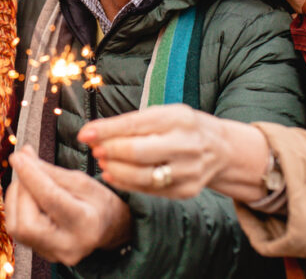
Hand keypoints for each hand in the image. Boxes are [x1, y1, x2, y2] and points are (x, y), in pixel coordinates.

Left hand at [5, 146, 130, 265]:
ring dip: (15, 198)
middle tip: (26, 170)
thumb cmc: (97, 201)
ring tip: (27, 182)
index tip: (17, 156)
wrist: (108, 228)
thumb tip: (21, 156)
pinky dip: (16, 208)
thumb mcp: (80, 181)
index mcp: (86, 223)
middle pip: (27, 223)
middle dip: (21, 191)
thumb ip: (49, 171)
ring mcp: (54, 254)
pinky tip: (27, 196)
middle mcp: (68, 245)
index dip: (30, 175)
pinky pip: (18, 230)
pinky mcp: (42, 254)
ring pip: (17, 228)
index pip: (50, 198)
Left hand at [78, 104, 268, 200]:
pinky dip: (126, 183)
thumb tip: (92, 133)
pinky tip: (113, 174)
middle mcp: (186, 144)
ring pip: (142, 176)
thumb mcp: (162, 114)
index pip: (136, 124)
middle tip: (95, 149)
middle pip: (138, 152)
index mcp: (179, 118)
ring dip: (115, 169)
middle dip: (110, 151)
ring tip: (102, 161)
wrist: (220, 149)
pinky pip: (149, 190)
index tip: (84, 134)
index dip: (107, 130)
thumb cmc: (182, 127)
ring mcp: (188, 171)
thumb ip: (131, 123)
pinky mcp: (186, 191)